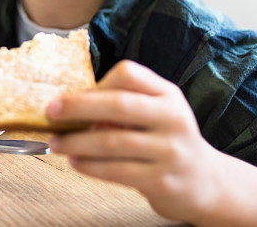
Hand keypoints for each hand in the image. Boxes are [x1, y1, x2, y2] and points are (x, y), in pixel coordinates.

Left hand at [47, 60, 224, 222]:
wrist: (205, 183)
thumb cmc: (167, 141)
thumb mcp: (156, 113)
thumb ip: (124, 104)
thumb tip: (71, 104)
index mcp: (167, 94)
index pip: (128, 73)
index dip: (96, 83)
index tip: (72, 95)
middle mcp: (173, 118)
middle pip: (119, 104)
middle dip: (78, 106)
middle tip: (51, 111)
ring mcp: (170, 150)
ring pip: (112, 142)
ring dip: (76, 142)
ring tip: (56, 143)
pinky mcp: (162, 181)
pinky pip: (116, 170)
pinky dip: (90, 166)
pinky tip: (75, 162)